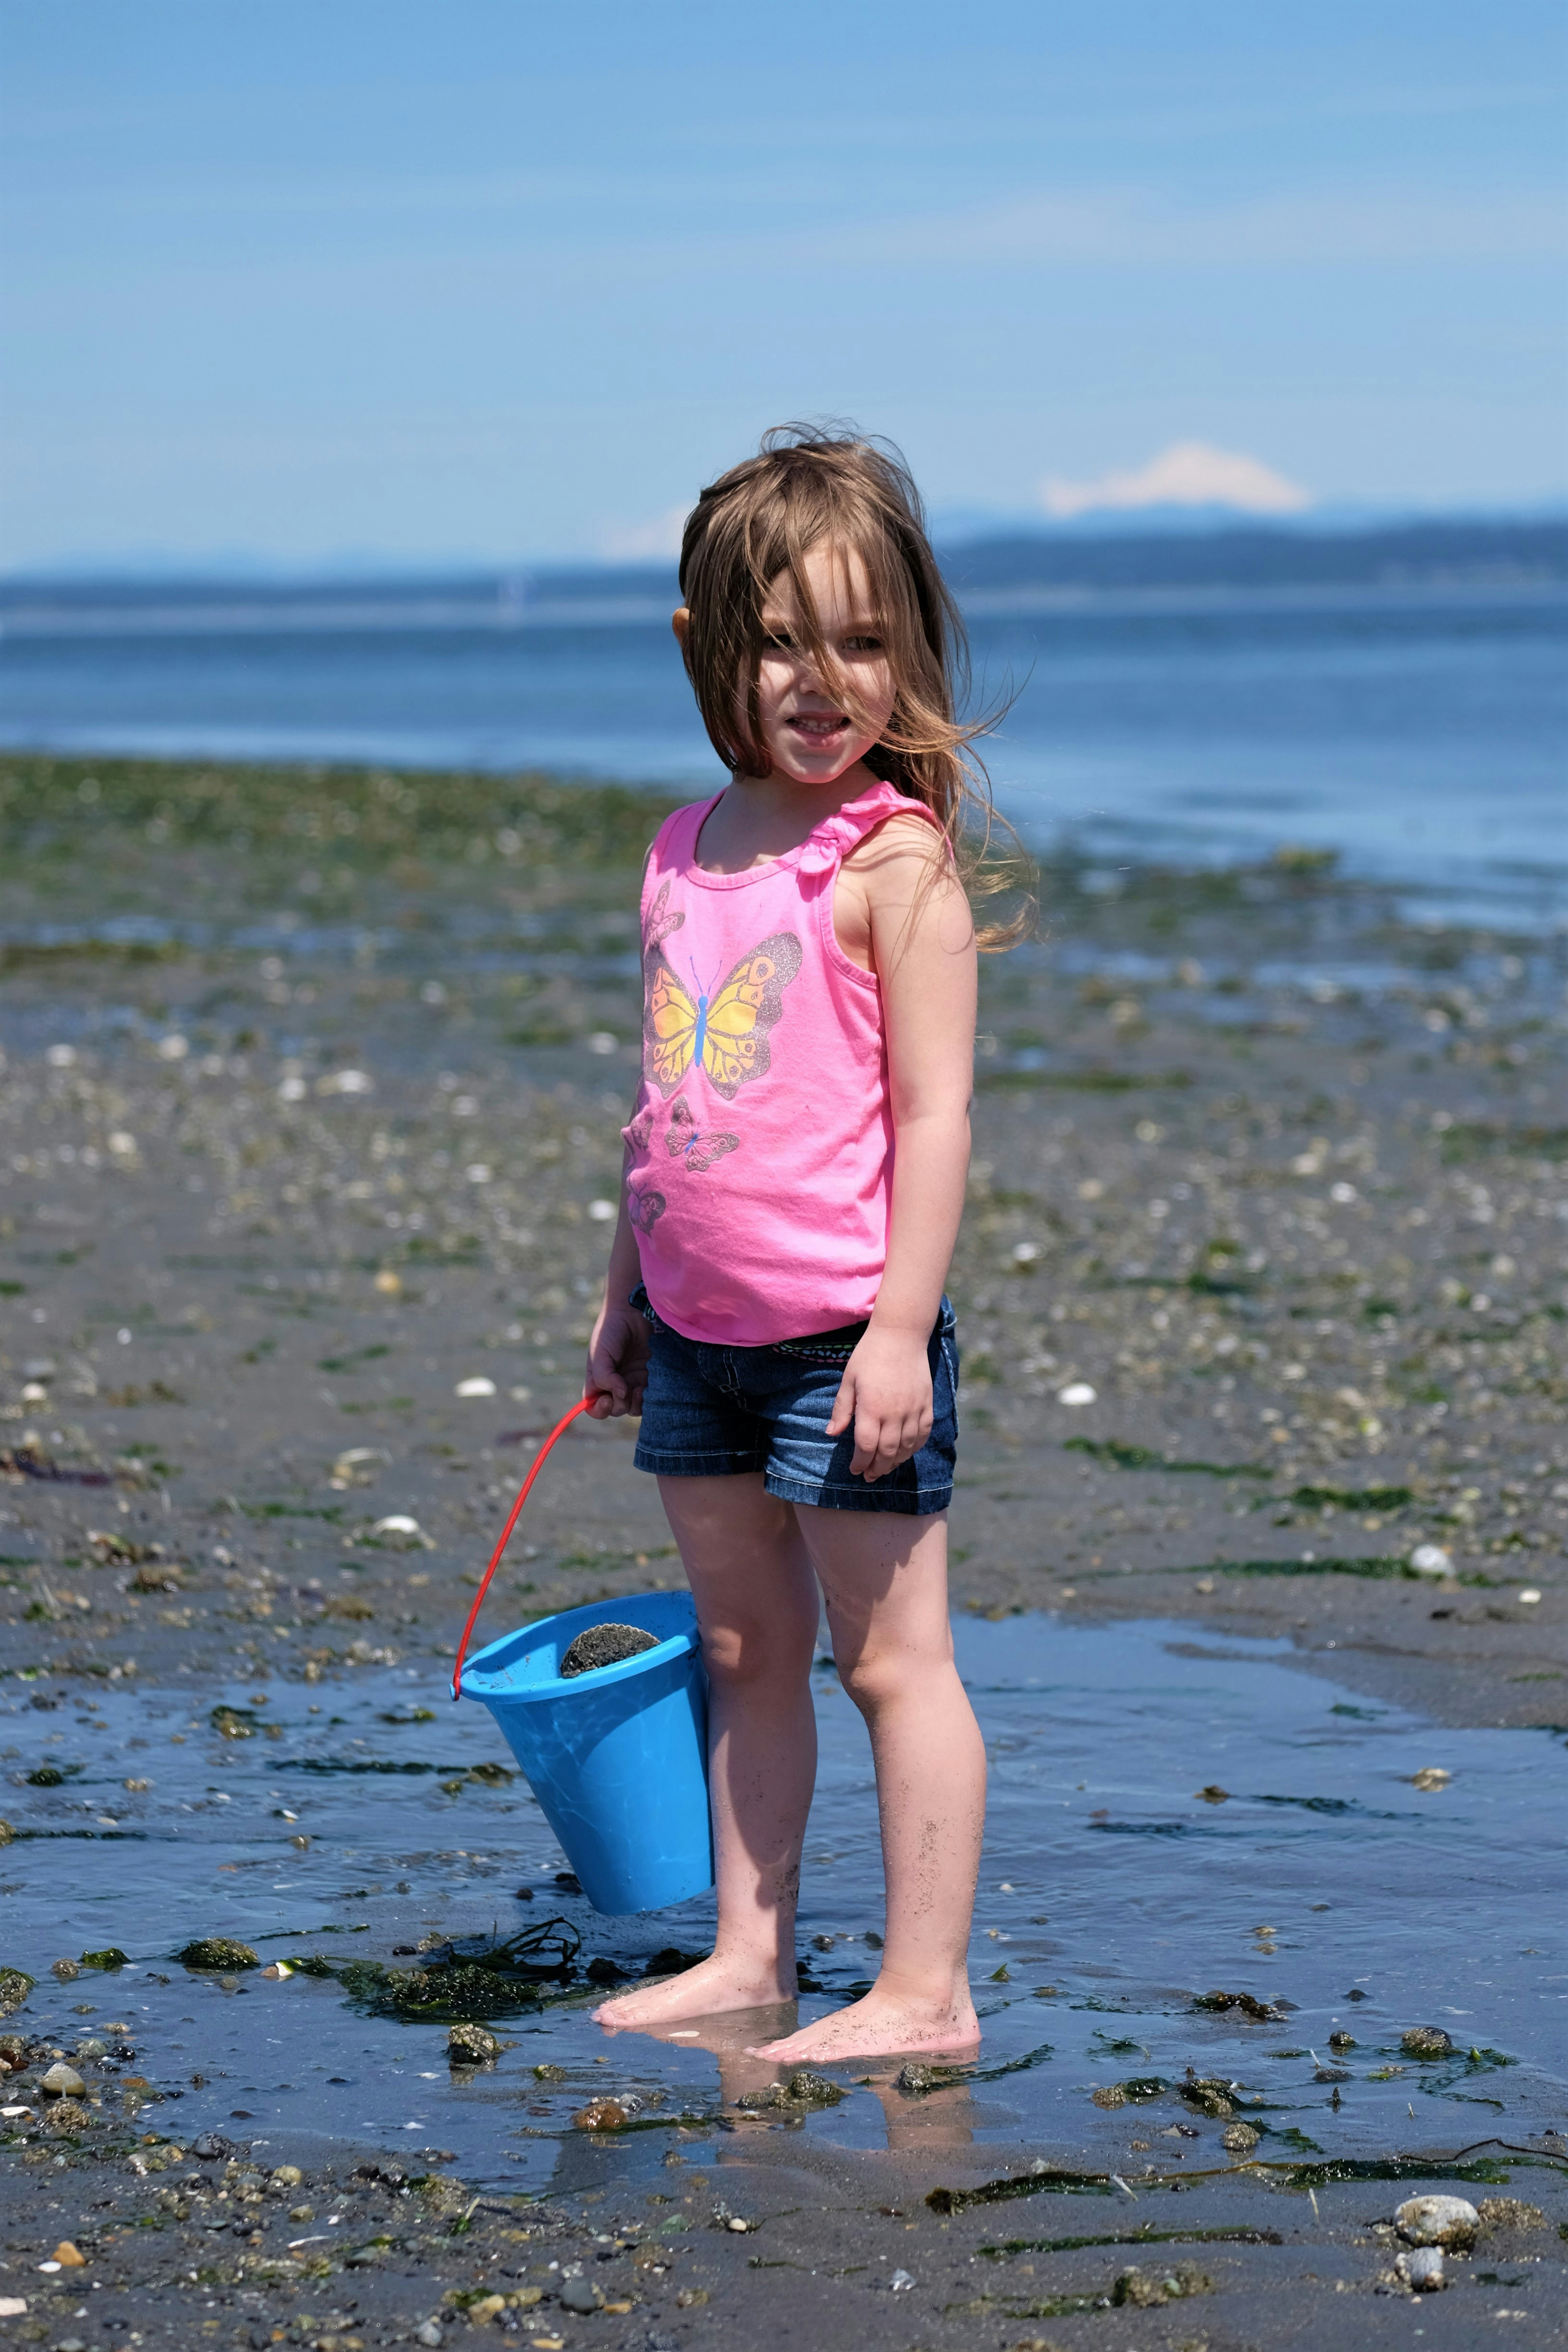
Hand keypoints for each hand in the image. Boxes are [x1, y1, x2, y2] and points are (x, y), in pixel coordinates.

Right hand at [585, 1299, 649, 1418]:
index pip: (594, 1407)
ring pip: (633, 1408)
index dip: (599, 1409)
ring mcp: (633, 1383)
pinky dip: (648, 1398)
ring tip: (639, 1390)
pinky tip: (648, 1386)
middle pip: (615, 1409)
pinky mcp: (649, 1379)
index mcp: (598, 1381)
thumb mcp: (600, 1353)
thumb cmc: (611, 1331)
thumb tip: (620, 1394)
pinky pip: (649, 1398)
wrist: (633, 1313)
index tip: (607, 1398)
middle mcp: (614, 1386)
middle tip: (625, 1388)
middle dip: (619, 1404)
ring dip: (635, 1405)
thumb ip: (604, 1377)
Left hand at [826, 1324, 932, 1480]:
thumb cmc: (869, 1356)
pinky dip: (914, 1448)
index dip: (860, 1462)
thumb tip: (831, 1434)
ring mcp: (913, 1410)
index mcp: (872, 1408)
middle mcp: (895, 1413)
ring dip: (895, 1462)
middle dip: (877, 1468)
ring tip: (885, 1468)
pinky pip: (923, 1434)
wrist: (901, 1335)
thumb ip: (842, 1409)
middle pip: (887, 1452)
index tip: (855, 1469)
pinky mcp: (926, 1404)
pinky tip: (906, 1452)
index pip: (866, 1446)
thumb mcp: (849, 1380)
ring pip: (906, 1447)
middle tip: (869, 1476)